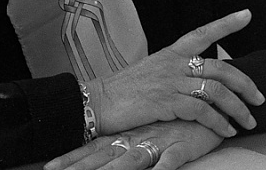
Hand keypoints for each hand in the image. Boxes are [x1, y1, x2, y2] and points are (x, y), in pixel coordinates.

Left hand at [44, 120, 220, 169]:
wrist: (216, 102)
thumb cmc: (184, 118)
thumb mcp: (155, 123)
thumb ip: (136, 133)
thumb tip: (115, 145)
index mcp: (131, 131)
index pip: (95, 147)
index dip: (72, 158)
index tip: (49, 169)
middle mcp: (140, 136)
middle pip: (104, 156)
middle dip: (80, 169)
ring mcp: (160, 139)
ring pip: (132, 159)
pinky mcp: (182, 146)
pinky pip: (168, 161)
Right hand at [90, 10, 264, 137]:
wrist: (96, 103)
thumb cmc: (124, 90)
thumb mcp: (153, 70)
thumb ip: (177, 70)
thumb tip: (199, 75)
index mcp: (172, 52)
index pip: (203, 32)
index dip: (227, 23)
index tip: (247, 14)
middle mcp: (175, 63)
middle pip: (221, 68)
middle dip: (245, 84)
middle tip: (260, 99)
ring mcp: (171, 82)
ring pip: (216, 91)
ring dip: (238, 109)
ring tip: (249, 122)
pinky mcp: (167, 102)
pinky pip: (202, 111)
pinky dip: (218, 122)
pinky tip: (226, 131)